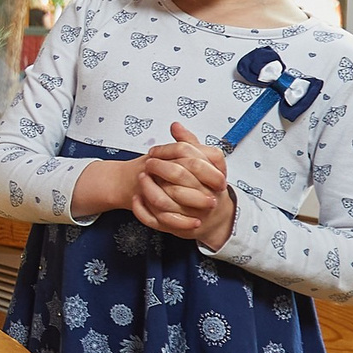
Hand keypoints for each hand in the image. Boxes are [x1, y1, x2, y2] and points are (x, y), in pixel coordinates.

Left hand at [141, 122, 234, 247]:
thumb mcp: (204, 162)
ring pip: (165, 202)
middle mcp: (204, 196)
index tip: (155, 151)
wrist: (215, 216)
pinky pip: (157, 221)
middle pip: (178, 178)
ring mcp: (191, 213)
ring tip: (141, 178)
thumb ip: (190, 144)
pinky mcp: (178, 228)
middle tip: (148, 163)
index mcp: (212, 178)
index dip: (169, 151)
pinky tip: (137, 199)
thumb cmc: (207, 185)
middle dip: (159, 168)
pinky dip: (143, 210)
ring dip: (148, 188)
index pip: (190, 158)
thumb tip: (175, 125)